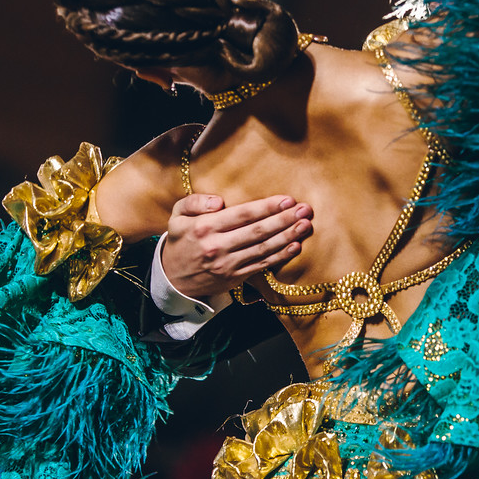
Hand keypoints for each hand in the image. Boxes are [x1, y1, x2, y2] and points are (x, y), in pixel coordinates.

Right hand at [162, 194, 312, 298]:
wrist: (173, 278)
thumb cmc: (180, 241)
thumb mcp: (177, 216)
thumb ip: (195, 202)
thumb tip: (219, 201)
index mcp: (204, 227)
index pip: (242, 215)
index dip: (267, 207)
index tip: (288, 200)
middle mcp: (217, 247)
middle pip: (258, 231)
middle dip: (284, 220)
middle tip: (306, 210)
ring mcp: (227, 265)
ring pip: (263, 249)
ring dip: (288, 237)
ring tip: (306, 225)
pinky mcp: (234, 278)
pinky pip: (261, 265)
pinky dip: (280, 256)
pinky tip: (295, 246)